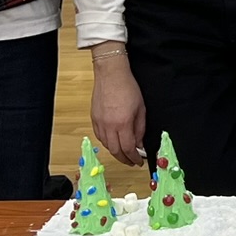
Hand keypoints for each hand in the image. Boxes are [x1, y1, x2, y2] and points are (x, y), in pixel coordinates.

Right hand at [90, 47, 146, 165]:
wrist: (111, 74)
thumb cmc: (128, 88)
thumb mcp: (141, 109)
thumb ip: (140, 129)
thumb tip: (139, 144)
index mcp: (123, 123)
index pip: (128, 148)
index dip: (134, 158)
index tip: (139, 161)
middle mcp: (109, 126)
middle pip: (115, 150)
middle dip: (124, 159)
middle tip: (132, 161)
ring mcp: (99, 123)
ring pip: (106, 145)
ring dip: (115, 152)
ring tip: (124, 153)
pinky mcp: (93, 118)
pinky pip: (99, 136)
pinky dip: (107, 142)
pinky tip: (113, 142)